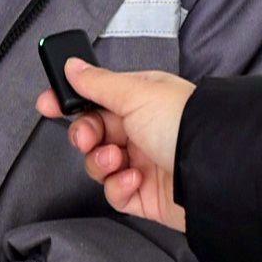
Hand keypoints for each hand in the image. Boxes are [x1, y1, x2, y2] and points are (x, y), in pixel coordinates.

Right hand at [36, 58, 192, 231]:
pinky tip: (134, 179)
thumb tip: (72, 65)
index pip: (95, 98)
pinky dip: (119, 187)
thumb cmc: (182, 122)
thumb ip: (97, 83)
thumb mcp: (136, 94)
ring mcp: (143, 163)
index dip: (69, 102)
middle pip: (93, 133)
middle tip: (89, 138)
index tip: (47, 105)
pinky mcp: (145, 196)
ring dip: (102, 162)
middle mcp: (141, 130)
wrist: (214, 170)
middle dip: (85, 135)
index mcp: (140, 100)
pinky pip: (116, 193)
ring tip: (119, 160)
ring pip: (100, 165)